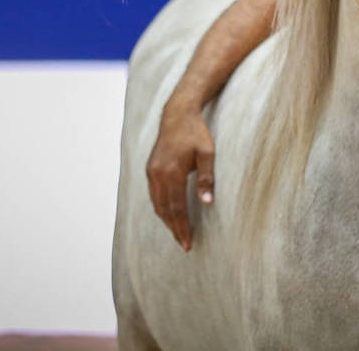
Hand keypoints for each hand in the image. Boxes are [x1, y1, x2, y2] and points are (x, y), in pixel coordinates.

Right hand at [145, 98, 216, 250]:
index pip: (177, 208)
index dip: (182, 227)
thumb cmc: (196, 132)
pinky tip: (170, 215)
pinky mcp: (150, 170)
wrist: (177, 114)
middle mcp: (157, 174)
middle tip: (184, 245)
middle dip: (174, 228)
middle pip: (165, 210)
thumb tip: (208, 203)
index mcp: (171, 171)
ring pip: (157, 204)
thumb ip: (207, 178)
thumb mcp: (207, 153)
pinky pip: (154, 195)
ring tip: (178, 233)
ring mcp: (151, 172)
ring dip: (167, 220)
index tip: (188, 243)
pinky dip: (162, 208)